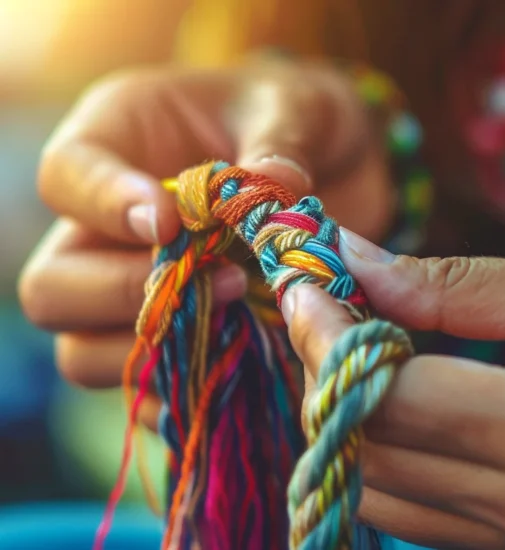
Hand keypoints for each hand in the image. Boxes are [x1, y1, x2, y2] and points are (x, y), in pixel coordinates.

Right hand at [19, 58, 395, 430]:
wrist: (333, 164)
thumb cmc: (297, 117)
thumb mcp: (297, 108)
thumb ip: (280, 144)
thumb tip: (274, 192)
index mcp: (118, 140)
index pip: (66, 176)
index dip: (104, 205)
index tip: (168, 222)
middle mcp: (108, 224)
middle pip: (53, 284)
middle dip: (125, 293)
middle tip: (221, 278)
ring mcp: (133, 285)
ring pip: (82, 348)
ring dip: (155, 347)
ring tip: (239, 309)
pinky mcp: (174, 330)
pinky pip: (144, 384)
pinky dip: (181, 388)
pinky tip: (234, 366)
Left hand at [281, 228, 504, 549]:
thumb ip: (454, 283)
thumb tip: (355, 263)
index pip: (390, 396)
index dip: (329, 339)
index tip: (306, 287)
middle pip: (372, 448)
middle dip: (326, 374)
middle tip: (326, 310)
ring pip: (379, 492)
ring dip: (346, 418)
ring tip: (355, 351)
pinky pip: (415, 514)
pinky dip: (384, 458)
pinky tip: (396, 404)